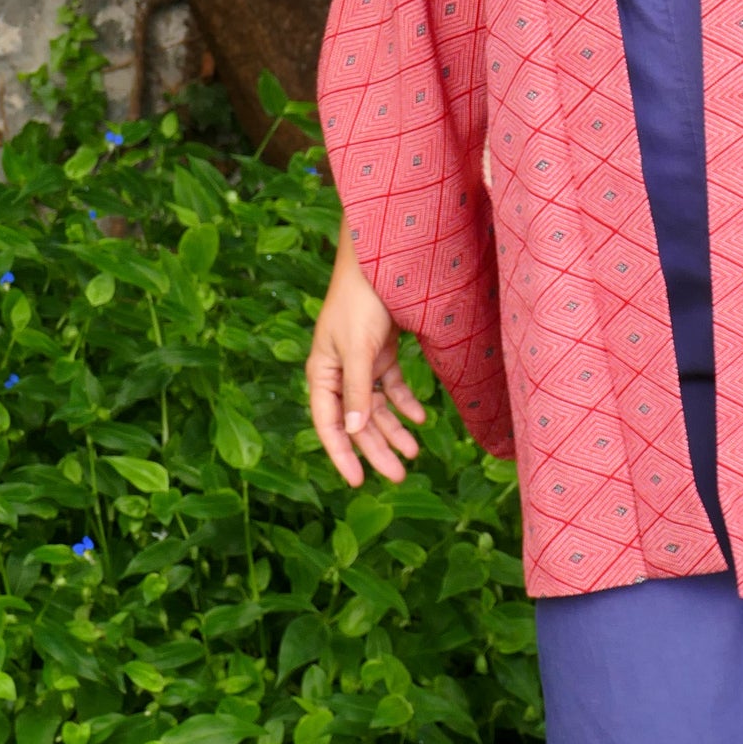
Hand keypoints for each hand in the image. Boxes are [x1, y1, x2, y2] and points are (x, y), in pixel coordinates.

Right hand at [305, 233, 426, 488]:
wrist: (378, 261)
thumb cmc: (359, 301)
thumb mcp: (357, 349)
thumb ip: (358, 390)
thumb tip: (356, 431)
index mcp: (322, 373)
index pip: (328, 424)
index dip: (342, 454)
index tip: (358, 482)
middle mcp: (338, 373)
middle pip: (357, 422)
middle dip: (376, 450)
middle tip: (399, 476)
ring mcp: (360, 364)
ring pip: (376, 409)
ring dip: (394, 431)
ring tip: (414, 454)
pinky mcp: (380, 353)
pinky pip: (392, 388)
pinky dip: (405, 403)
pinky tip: (421, 419)